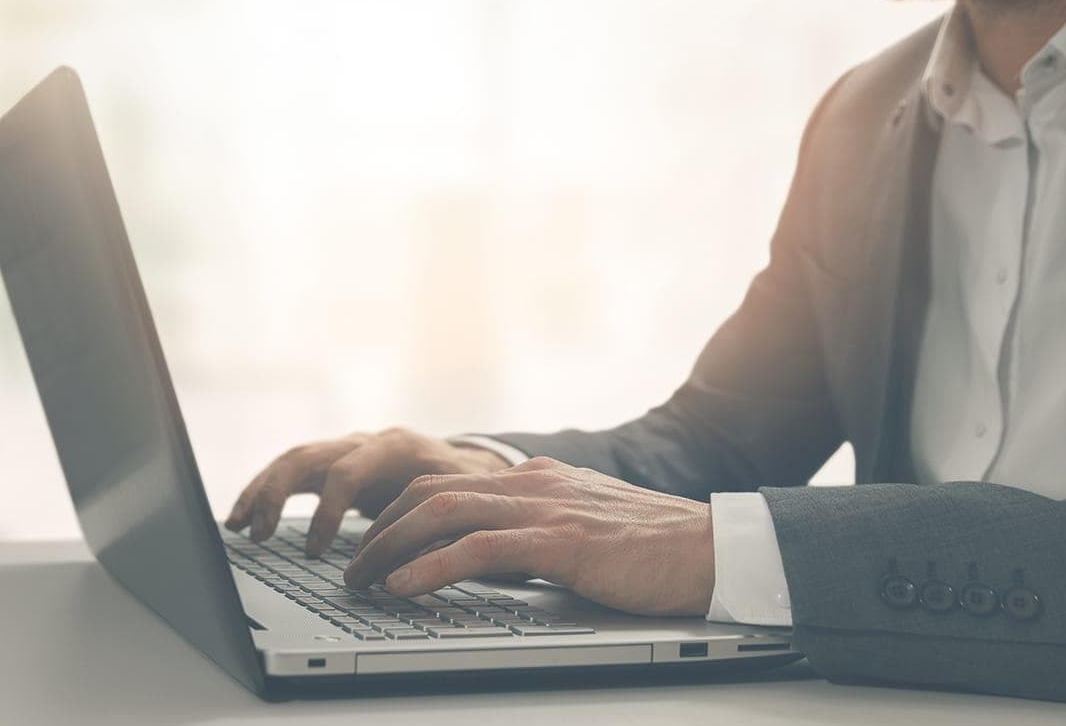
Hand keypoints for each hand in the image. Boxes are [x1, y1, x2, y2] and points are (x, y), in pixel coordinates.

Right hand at [224, 428, 510, 555]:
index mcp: (394, 447)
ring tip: (236, 526)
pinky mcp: (335, 464)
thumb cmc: (466, 486)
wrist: (470, 464)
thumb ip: (435, 526)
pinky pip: (292, 473)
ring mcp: (346, 450)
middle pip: (306, 456)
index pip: (346, 471)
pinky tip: (244, 519)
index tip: (315, 552)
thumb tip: (410, 563)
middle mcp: (363, 442)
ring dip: (260, 492)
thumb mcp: (458, 501)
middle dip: (276, 494)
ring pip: (291, 461)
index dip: (327, 511)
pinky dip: (265, 493)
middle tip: (258, 533)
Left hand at [343, 456, 715, 615]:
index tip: (372, 540)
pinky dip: (430, 567)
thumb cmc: (656, 548)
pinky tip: (403, 587)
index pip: (447, 481)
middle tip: (352, 564)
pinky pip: (476, 549)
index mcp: (536, 478)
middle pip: (428, 491)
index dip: (399, 509)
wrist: (713, 549)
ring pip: (440, 512)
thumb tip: (497, 559)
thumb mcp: (584, 528)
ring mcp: (543, 508)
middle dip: (380, 528)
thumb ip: (540, 532)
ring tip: (362, 579)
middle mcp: (532, 483)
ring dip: (390, 547)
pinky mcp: (558, 541)